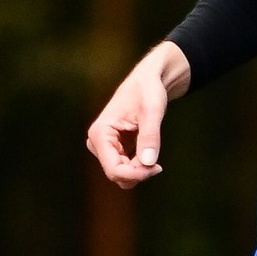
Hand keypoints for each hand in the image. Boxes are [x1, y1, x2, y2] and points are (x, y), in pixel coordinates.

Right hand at [85, 40, 188, 188]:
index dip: (136, 175)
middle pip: (117, 175)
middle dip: (139, 173)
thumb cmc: (148, 89)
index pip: (114, 170)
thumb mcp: (152, 110)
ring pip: (122, 175)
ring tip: (153, 152)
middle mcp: (97, 142)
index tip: (158, 167)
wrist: (149, 80)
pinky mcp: (114, 148)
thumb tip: (148, 163)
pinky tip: (148, 153)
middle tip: (159, 164)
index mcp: (100, 133)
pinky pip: (126, 168)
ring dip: (139, 171)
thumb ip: (150, 136)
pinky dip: (139, 167)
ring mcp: (104, 147)